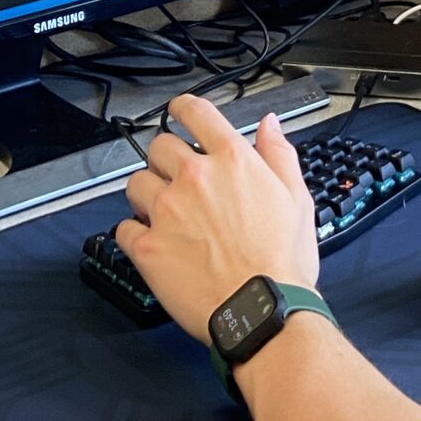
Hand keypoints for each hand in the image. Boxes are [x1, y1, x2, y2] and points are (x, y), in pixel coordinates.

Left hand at [117, 96, 321, 338]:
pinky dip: (133, 234)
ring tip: (164, 215)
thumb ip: (279, 154)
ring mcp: (166, 211)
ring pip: (136, 183)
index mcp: (231, 160)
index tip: (179, 113)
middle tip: (178, 182)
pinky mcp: (147, 246)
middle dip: (166, 160)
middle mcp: (194, 177)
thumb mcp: (297, 199)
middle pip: (159, 146)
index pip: (194, 112)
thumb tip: (269, 124)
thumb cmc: (282, 263)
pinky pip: (123, 228)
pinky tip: (153, 245)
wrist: (264, 312)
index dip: (182, 108)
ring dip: (147, 195)